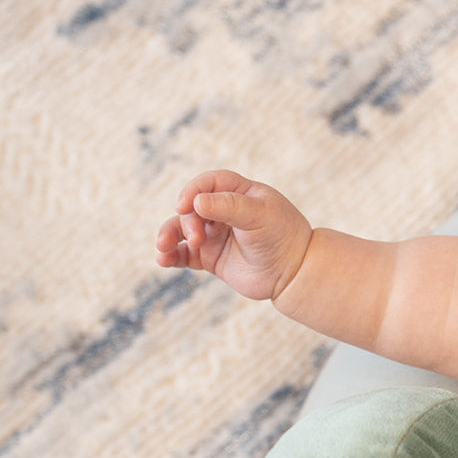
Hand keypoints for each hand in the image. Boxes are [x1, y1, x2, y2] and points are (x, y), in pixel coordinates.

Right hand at [155, 171, 311, 300]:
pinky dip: (170, 255)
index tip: (184, 205)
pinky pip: (183, 254)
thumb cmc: (282, 237)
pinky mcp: (210, 258)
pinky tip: (162, 260)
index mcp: (240, 193)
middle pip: (192, 207)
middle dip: (188, 221)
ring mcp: (216, 235)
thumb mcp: (260, 215)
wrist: (294, 273)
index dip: (192, 191)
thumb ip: (229, 206)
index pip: (209, 183)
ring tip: (163, 247)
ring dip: (169, 235)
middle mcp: (225, 212)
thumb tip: (196, 202)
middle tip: (198, 238)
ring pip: (182, 230)